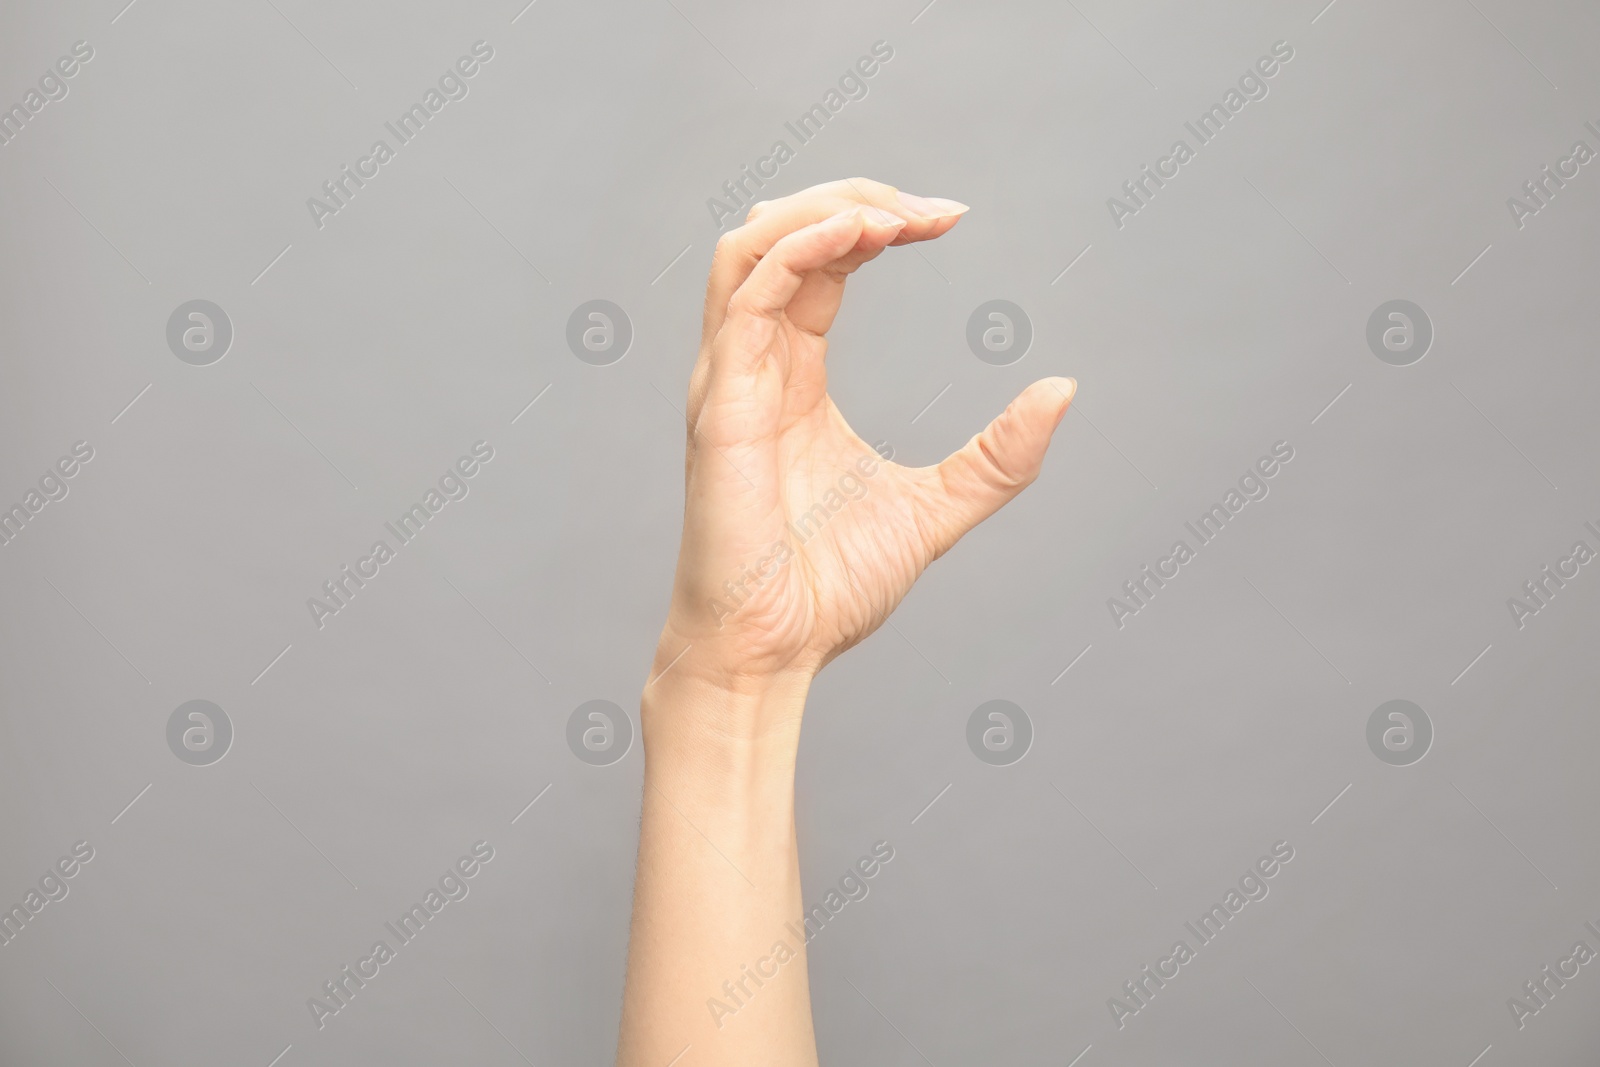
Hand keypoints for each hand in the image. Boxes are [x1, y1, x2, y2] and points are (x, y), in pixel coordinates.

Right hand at [654, 178, 1074, 698]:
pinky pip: (747, 299)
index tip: (950, 219)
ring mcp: (730, 380)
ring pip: (750, 247)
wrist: (772, 655)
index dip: (878, 222)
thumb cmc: (827, 589)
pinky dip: (799, 250)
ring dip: (820, 209)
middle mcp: (755, 365)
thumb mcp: (938, 508)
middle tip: (930, 209)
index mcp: (793, 376)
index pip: (822, 264)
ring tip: (892, 213)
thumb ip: (997, 456)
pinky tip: (859, 235)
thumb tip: (1063, 390)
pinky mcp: (722, 405)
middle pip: (782, 234)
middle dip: (854, 199)